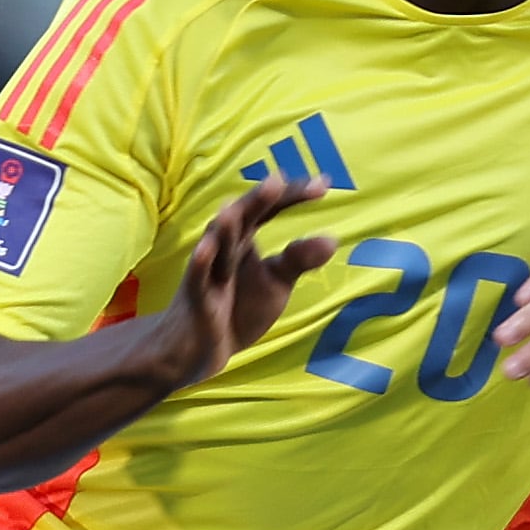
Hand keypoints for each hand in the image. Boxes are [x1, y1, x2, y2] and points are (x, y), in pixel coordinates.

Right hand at [153, 181, 332, 385]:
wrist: (199, 349)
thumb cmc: (237, 308)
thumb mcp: (276, 282)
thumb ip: (298, 260)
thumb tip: (332, 239)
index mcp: (245, 238)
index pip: (269, 209)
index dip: (292, 195)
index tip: (323, 183)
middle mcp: (225, 246)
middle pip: (242, 216)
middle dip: (258, 199)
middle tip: (277, 181)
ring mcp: (209, 270)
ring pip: (216, 243)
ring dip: (225, 226)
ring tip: (234, 207)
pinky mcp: (196, 297)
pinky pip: (198, 277)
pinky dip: (202, 262)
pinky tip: (207, 248)